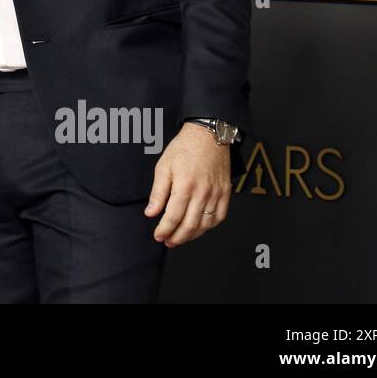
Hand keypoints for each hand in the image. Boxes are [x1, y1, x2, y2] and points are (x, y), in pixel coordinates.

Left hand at [144, 122, 231, 247]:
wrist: (208, 136)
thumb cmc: (184, 148)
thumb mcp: (163, 167)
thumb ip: (157, 193)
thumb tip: (151, 212)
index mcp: (184, 186)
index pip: (173, 217)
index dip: (164, 230)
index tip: (158, 235)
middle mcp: (202, 193)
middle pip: (189, 225)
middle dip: (176, 237)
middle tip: (167, 241)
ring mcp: (216, 194)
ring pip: (205, 225)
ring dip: (191, 236)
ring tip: (180, 238)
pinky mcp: (225, 193)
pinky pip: (219, 217)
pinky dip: (209, 227)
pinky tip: (199, 228)